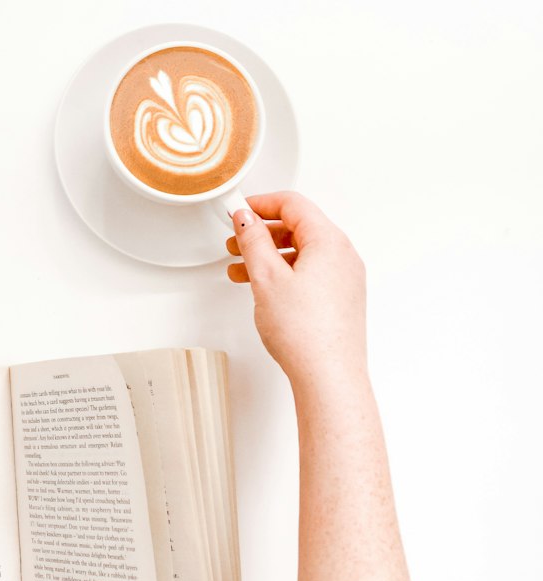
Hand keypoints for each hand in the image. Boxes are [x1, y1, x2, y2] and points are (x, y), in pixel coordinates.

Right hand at [226, 191, 366, 391]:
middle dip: (263, 231)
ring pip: (302, 252)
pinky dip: (285, 272)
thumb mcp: (266, 277)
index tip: (239, 212)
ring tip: (241, 268)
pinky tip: (264, 288)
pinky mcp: (341, 299)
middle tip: (236, 240)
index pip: (293, 204)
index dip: (261, 203)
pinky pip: (310, 272)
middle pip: (299, 227)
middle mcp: (343, 256)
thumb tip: (246, 219)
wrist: (329, 376)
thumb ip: (253, 241)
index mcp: (329, 242)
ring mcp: (345, 279)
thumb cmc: (305, 332)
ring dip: (270, 255)